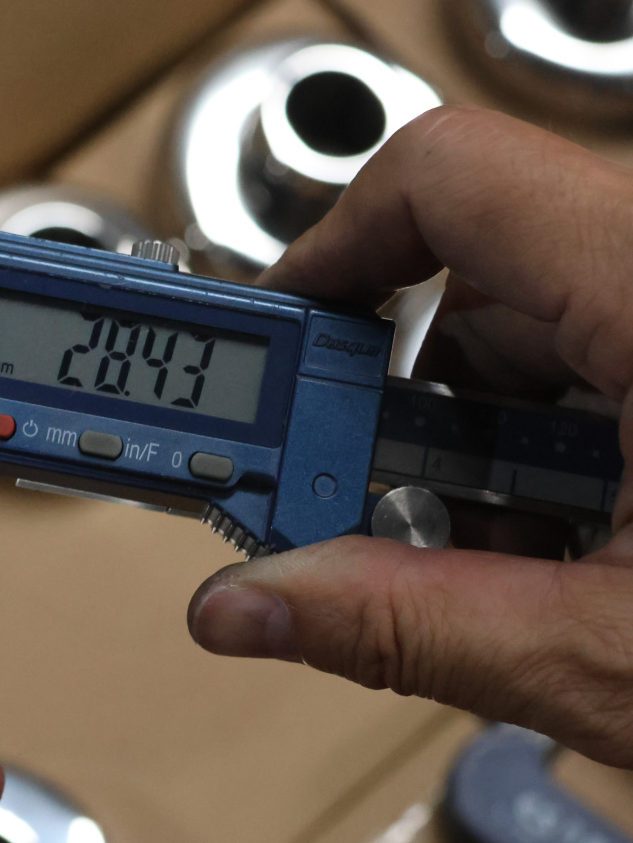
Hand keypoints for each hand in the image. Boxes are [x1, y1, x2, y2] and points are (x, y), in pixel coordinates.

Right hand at [187, 106, 632, 766]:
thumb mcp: (618, 664)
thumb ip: (404, 627)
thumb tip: (247, 606)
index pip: (448, 178)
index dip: (331, 254)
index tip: (275, 356)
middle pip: (481, 278)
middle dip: (396, 406)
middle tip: (352, 516)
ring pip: (546, 331)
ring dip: (480, 450)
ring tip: (502, 567)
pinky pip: (614, 366)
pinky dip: (560, 458)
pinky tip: (575, 556)